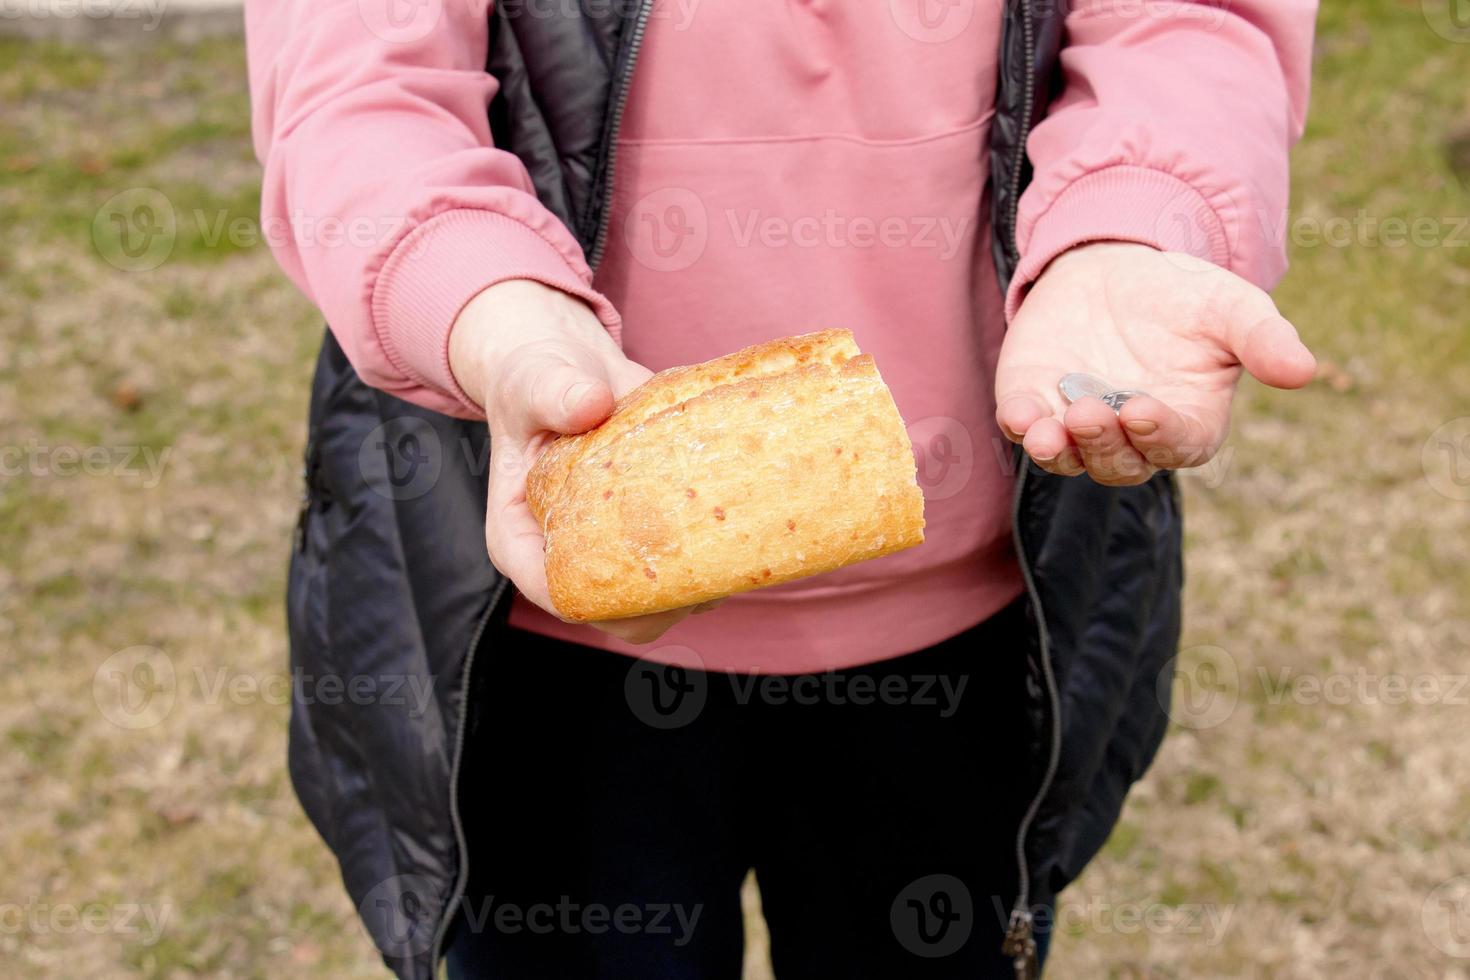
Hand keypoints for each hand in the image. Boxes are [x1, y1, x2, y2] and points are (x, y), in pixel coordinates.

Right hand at [449, 280, 715, 643]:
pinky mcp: (652, 536)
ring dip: (707, 573)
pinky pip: (688, 565)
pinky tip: (743, 510)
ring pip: (666, 598)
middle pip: (625, 615)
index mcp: (521, 542)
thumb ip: (555, 392)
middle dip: (675, 596)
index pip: (564, 598)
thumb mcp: (534, 379)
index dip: (615, 600)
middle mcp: (569, 559)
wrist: (566, 364)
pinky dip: (718, 548)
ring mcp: (614, 553)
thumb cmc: (533, 378)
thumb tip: (591, 403)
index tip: (666, 567)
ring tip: (737, 524)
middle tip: (719, 548)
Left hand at [995, 242, 1315, 485]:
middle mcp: (1129, 438)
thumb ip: (1263, 339)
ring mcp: (1076, 426)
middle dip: (1104, 445)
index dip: (1161, 436)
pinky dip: (1020, 427)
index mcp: (1185, 424)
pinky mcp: (1032, 403)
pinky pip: (1023, 428)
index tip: (1146, 412)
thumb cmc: (1184, 298)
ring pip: (1067, 459)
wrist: (1113, 268)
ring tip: (1050, 430)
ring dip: (1058, 451)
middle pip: (1118, 464)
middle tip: (1092, 413)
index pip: (1176, 446)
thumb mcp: (1231, 307)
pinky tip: (1019, 415)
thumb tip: (1304, 370)